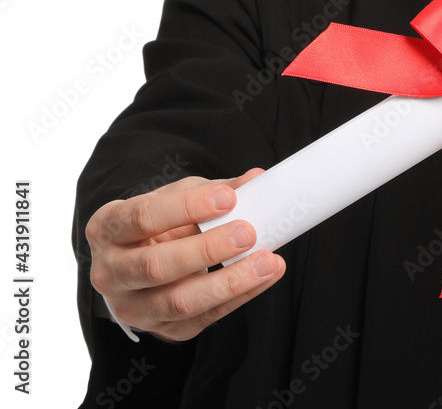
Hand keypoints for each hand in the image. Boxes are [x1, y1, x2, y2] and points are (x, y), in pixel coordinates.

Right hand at [85, 169, 284, 341]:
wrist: (141, 258)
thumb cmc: (160, 222)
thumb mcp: (178, 196)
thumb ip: (214, 189)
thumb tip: (256, 179)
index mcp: (108, 228)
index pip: (143, 217)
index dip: (186, 207)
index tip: (227, 199)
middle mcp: (110, 273)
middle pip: (157, 266)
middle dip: (207, 250)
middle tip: (248, 233)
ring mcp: (132, 307)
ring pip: (179, 302)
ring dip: (229, 282)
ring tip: (267, 262)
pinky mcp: (161, 329)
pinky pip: (202, 319)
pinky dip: (239, 297)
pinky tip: (264, 277)